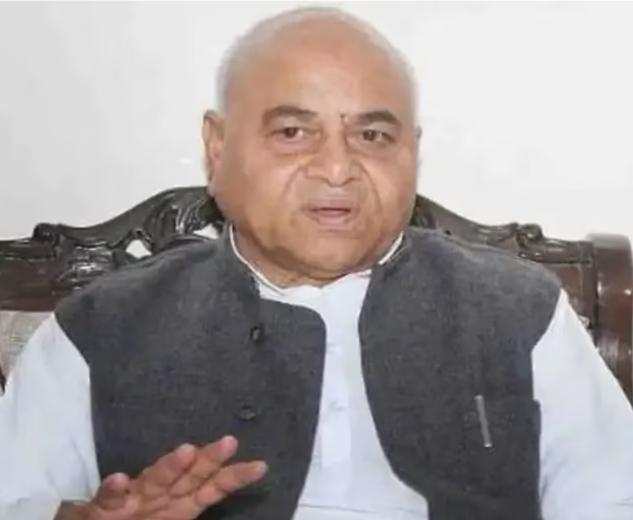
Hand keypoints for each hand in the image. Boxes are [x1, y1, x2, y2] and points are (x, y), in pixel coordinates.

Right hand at [56, 435, 266, 519]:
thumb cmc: (140, 519)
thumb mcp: (177, 516)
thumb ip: (197, 502)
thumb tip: (231, 486)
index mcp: (181, 503)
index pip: (212, 486)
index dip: (235, 476)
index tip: (261, 466)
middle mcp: (162, 495)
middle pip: (189, 475)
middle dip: (209, 459)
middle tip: (230, 441)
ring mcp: (134, 498)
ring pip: (154, 479)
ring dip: (169, 465)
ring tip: (187, 451)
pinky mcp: (104, 508)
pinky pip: (108, 499)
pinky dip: (113, 489)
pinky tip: (118, 479)